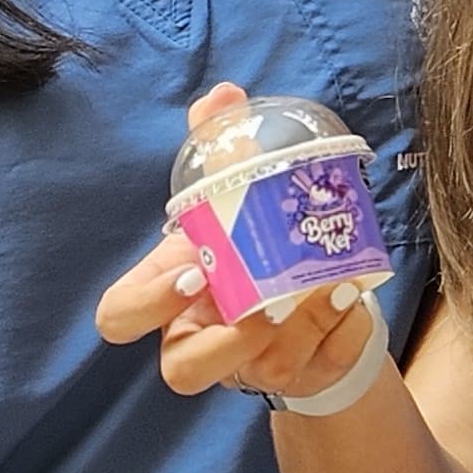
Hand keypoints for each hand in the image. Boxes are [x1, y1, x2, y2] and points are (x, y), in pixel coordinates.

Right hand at [92, 86, 386, 403]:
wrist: (301, 288)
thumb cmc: (248, 242)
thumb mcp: (229, 195)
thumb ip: (220, 147)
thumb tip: (226, 96)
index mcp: (166, 295)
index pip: (119, 317)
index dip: (147, 304)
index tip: (193, 270)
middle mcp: (199, 339)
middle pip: (182, 372)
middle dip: (225, 344)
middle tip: (260, 307)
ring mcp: (251, 367)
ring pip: (266, 371)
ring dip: (301, 326)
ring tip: (331, 283)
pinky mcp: (304, 376)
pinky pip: (322, 365)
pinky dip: (342, 330)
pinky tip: (353, 294)